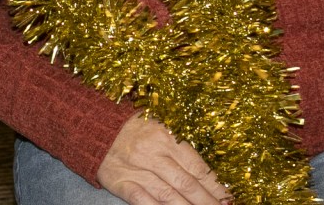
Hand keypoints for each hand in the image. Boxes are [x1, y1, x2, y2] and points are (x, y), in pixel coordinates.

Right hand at [97, 117, 229, 204]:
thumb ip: (182, 146)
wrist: (95, 126)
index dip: (215, 184)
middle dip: (208, 201)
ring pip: (169, 196)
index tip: (229, 196)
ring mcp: (138, 170)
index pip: (198, 166)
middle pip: (187, 183)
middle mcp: (154, 154)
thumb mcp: (161, 126)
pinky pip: (144, 201)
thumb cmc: (134, 126)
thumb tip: (207, 172)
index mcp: (167, 136)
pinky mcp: (122, 182)